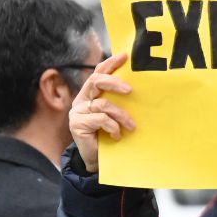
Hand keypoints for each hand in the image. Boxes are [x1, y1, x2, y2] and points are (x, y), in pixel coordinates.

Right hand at [69, 53, 137, 173]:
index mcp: (90, 94)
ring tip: (132, 126)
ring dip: (121, 115)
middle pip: (96, 81)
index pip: (98, 72)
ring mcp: (77, 112)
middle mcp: (81, 100)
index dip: (110, 63)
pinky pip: (100, 119)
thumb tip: (140, 88)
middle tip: (130, 90)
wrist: (98, 160)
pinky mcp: (77, 124)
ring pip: (103, 104)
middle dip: (114, 82)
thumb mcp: (116, 115)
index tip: (125, 56)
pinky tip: (118, 136)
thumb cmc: (110, 135)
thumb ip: (120, 102)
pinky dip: (113, 127)